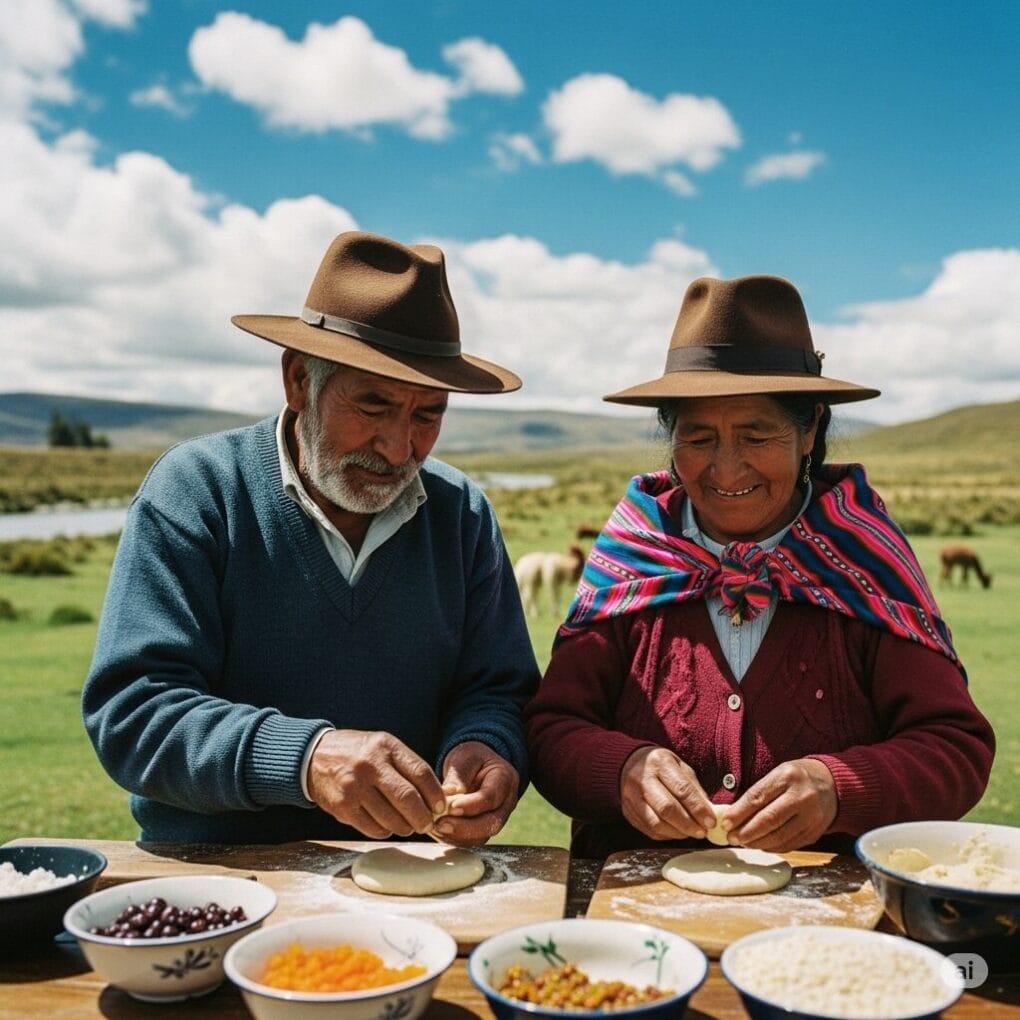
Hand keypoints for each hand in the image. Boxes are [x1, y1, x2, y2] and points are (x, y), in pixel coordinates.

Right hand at [307, 729, 445, 838]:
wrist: (315, 757)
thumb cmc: (359, 753)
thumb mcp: (384, 747)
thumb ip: (408, 767)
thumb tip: (436, 797)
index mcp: (386, 747)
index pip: (420, 772)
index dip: (435, 794)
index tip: (441, 807)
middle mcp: (370, 765)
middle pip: (408, 798)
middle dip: (423, 817)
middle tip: (428, 824)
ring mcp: (355, 787)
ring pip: (391, 819)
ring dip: (405, 827)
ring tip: (408, 826)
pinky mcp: (343, 807)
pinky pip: (373, 828)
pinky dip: (386, 831)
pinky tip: (387, 825)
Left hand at [430, 741, 518, 846]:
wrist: (476, 766)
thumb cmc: (471, 759)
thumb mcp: (465, 758)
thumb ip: (459, 775)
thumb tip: (448, 795)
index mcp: (505, 779)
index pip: (491, 797)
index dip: (471, 805)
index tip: (451, 806)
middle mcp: (506, 802)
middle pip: (491, 822)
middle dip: (464, 827)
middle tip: (440, 824)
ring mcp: (498, 818)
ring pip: (482, 835)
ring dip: (457, 835)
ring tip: (436, 828)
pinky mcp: (485, 829)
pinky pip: (473, 840)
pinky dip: (455, 838)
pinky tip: (439, 831)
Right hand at [619, 746, 715, 840]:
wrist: (629, 764)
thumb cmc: (661, 767)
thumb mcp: (680, 767)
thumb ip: (694, 788)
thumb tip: (710, 812)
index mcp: (659, 763)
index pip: (681, 789)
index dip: (698, 808)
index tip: (711, 821)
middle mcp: (642, 779)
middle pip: (667, 808)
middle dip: (689, 824)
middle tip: (703, 831)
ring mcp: (632, 797)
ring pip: (657, 823)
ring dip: (678, 832)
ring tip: (692, 833)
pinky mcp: (628, 812)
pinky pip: (650, 830)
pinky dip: (667, 835)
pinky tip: (677, 832)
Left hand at [723, 758, 836, 850]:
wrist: (832, 784)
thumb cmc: (797, 778)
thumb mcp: (778, 774)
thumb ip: (759, 792)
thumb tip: (734, 814)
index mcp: (788, 777)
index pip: (758, 797)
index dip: (739, 813)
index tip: (725, 823)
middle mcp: (802, 797)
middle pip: (769, 820)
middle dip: (746, 831)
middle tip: (731, 837)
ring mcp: (812, 817)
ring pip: (779, 836)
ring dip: (757, 842)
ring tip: (743, 842)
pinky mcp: (815, 832)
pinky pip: (790, 844)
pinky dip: (772, 847)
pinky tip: (761, 845)